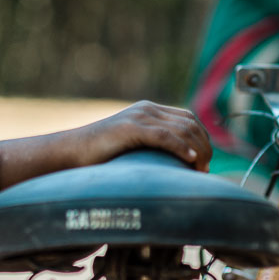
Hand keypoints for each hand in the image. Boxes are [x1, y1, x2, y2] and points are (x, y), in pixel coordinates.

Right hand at [77, 101, 211, 171]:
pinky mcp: (130, 128)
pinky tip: (190, 160)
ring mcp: (138, 117)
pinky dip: (182, 148)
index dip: (203, 138)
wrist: (72, 151)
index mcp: (148, 110)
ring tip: (200, 170)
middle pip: (190, 123)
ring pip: (182, 129)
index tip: (205, 162)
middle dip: (205, 146)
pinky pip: (165, 136)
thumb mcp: (132, 144)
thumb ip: (151, 144)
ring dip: (198, 150)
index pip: (188, 118)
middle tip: (205, 170)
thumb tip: (177, 163)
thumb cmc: (100, 154)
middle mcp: (146, 109)